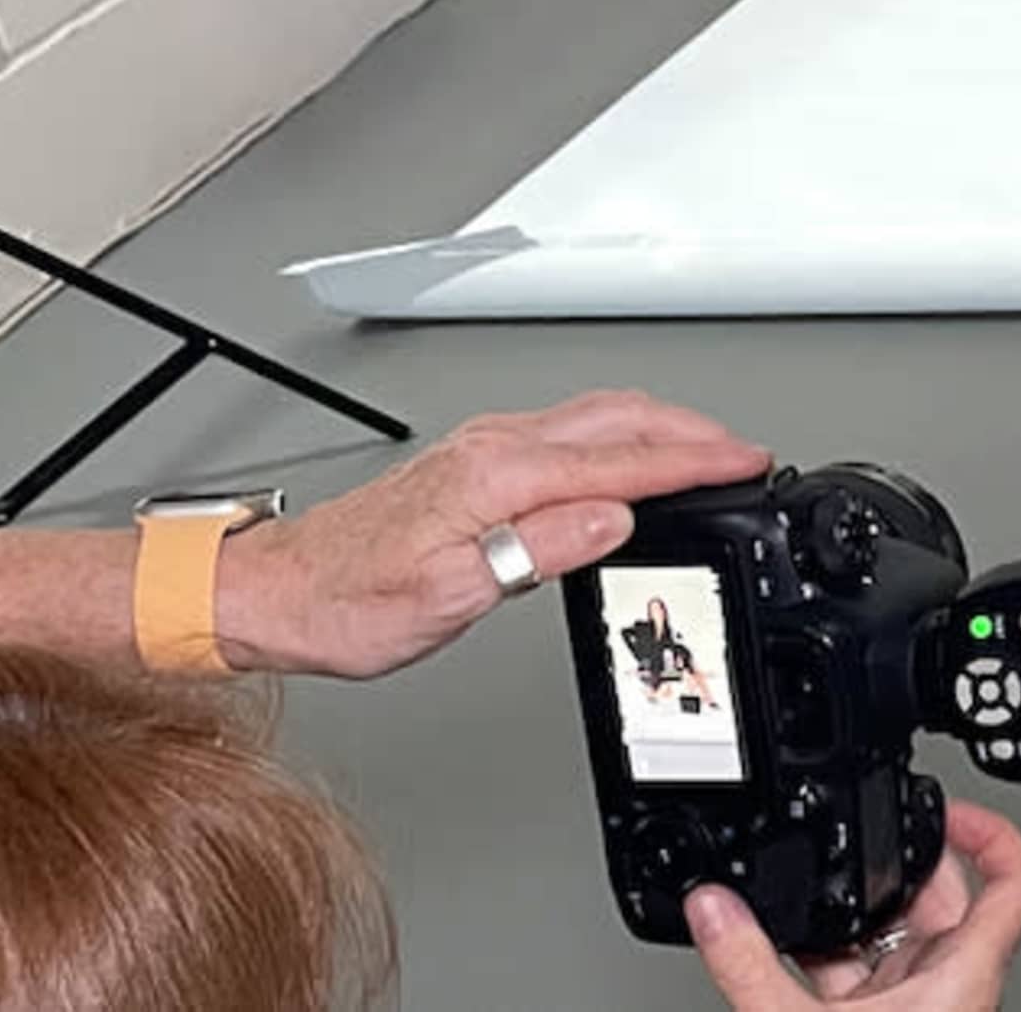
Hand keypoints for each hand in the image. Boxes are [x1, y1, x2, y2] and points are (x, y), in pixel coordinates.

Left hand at [214, 390, 771, 680]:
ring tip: (703, 452)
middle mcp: (495, 447)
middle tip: (745, 454)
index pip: (621, 461)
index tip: (745, 463)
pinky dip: (619, 436)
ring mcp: (484, 447)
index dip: (693, 462)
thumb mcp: (446, 598)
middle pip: (620, 420)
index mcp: (499, 477)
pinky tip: (625, 457)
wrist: (275, 590)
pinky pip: (569, 429)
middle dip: (692, 432)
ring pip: (596, 416)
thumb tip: (612, 518)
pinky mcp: (475, 459)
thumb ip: (536, 551)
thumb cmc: (345, 604)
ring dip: (659, 428)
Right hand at [686, 808, 1020, 1007]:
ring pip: (894, 946)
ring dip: (850, 923)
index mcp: (964, 978)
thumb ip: (748, 965)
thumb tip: (714, 911)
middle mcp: (951, 993)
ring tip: (804, 897)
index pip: (1013, 880)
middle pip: (940, 903)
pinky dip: (825, 964)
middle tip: (850, 846)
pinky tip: (783, 954)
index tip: (945, 806)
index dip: (991, 831)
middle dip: (890, 873)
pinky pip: (860, 984)